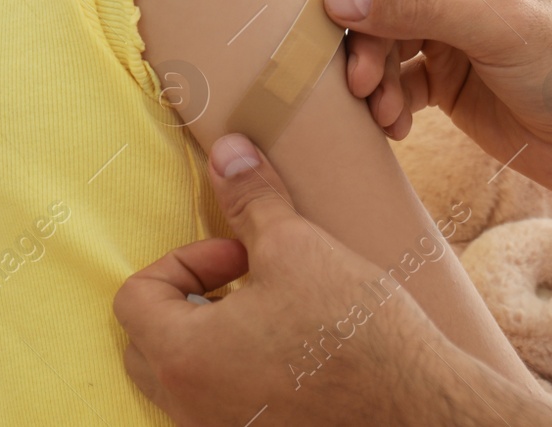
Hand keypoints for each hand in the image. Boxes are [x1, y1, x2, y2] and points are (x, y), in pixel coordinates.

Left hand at [115, 133, 513, 425]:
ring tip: (272, 309)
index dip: (185, 260)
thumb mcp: (296, 247)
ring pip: (185, 376)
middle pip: (148, 342)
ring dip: (212, 334)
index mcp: (183, 357)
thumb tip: (226, 151)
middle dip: (191, 298)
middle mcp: (189, 406)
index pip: (135, 296)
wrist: (416, 405)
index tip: (239, 253)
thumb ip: (249, 200)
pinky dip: (238, 370)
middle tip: (248, 279)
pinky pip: (221, 403)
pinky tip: (292, 347)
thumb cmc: (352, 330)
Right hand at [325, 0, 551, 203]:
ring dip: (371, 73)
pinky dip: (387, 99)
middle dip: (361, 35)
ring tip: (380, 108)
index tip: (332, 15)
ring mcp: (450, 24)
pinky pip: (395, 77)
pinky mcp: (447, 73)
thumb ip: (414, 5)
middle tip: (356, 79)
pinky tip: (396, 124)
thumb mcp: (494, 24)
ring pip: (378, 36)